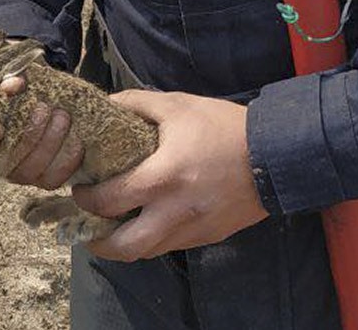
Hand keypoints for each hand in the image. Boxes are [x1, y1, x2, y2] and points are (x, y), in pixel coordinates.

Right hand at [0, 76, 82, 189]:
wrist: (36, 101)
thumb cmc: (12, 90)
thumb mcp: (6, 80)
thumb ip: (5, 80)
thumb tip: (14, 84)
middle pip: (3, 164)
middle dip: (27, 137)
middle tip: (43, 109)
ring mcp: (14, 173)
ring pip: (28, 174)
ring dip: (49, 145)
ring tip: (62, 116)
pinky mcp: (38, 179)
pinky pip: (51, 181)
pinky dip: (66, 161)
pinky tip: (77, 141)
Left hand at [72, 91, 268, 261]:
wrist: (277, 154)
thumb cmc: (223, 127)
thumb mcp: (177, 105)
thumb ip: (136, 103)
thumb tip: (105, 104)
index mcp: (164, 177)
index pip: (110, 200)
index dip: (86, 199)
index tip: (80, 189)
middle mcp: (175, 211)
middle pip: (125, 247)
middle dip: (97, 242)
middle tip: (87, 226)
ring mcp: (193, 229)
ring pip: (146, 253)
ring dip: (123, 245)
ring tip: (111, 228)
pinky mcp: (208, 237)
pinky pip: (170, 247)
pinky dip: (150, 240)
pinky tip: (144, 223)